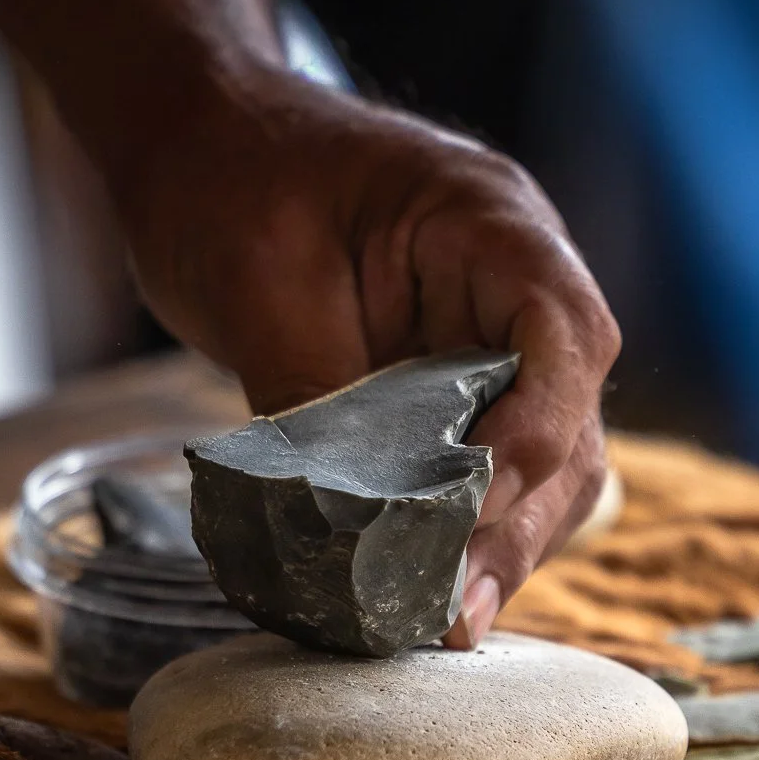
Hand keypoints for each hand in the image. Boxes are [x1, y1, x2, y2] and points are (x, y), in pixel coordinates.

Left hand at [109, 66, 619, 647]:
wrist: (192, 135)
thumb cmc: (226, 178)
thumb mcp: (262, 285)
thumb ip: (317, 399)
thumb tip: (346, 535)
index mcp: (492, 224)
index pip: (563, 340)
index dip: (531, 440)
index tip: (464, 519)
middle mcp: (515, 286)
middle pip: (566, 423)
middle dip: (513, 523)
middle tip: (449, 615)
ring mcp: (489, 338)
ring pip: (537, 464)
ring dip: (495, 543)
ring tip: (440, 624)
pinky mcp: (449, 385)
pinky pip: (478, 468)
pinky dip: (455, 530)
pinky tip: (417, 592)